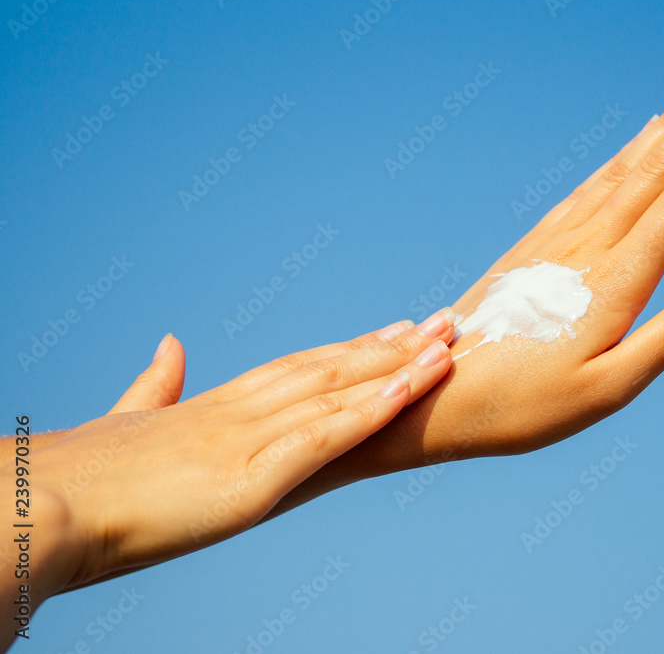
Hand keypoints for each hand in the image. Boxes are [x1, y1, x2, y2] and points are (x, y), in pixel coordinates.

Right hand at [2, 312, 455, 603]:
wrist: (46, 508)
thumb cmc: (82, 479)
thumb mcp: (129, 425)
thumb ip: (156, 385)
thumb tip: (171, 342)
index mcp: (216, 406)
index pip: (300, 366)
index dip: (353, 348)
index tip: (397, 329)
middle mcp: (242, 411)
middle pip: (332, 367)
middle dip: (392, 346)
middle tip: (447, 321)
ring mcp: (249, 438)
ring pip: (340, 390)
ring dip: (400, 367)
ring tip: (450, 343)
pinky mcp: (252, 475)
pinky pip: (326, 433)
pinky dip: (372, 408)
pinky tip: (412, 388)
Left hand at [278, 42, 663, 505]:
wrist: (437, 395)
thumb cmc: (523, 407)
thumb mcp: (608, 389)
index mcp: (615, 282)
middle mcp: (589, 247)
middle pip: (658, 166)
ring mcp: (559, 240)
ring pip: (626, 167)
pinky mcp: (537, 245)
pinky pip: (591, 185)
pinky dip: (624, 154)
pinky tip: (637, 142)